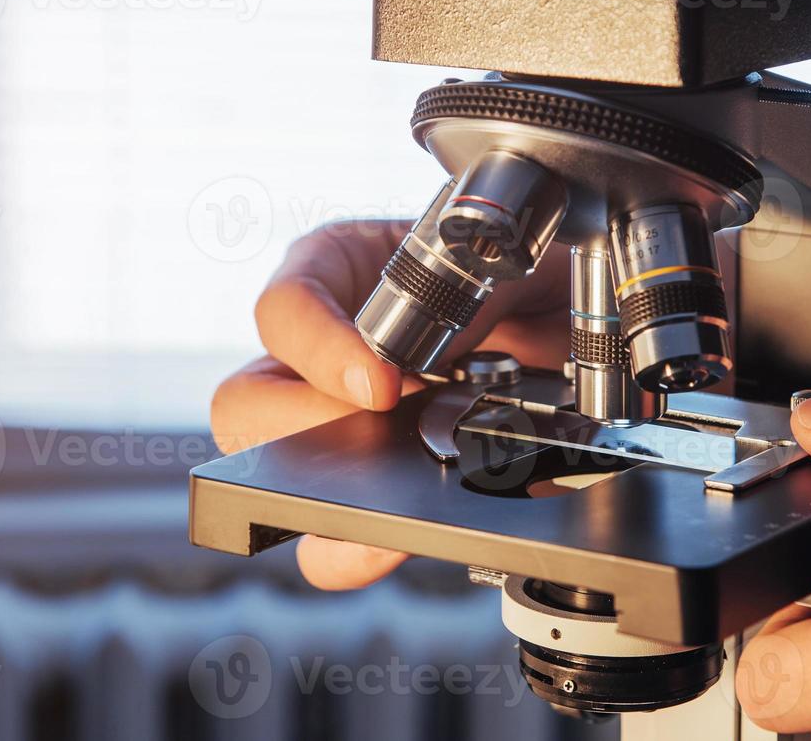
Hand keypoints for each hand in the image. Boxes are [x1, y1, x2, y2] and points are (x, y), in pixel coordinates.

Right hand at [209, 218, 569, 589]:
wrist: (563, 318)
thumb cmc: (519, 274)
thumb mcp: (505, 260)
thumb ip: (475, 286)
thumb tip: (450, 344)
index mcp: (336, 271)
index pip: (284, 310)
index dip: (320, 351)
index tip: (380, 386)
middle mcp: (315, 350)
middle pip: (246, 404)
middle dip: (307, 431)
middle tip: (382, 439)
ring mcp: (329, 422)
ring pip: (267, 477)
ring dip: (328, 499)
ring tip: (396, 507)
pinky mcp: (363, 484)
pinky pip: (329, 533)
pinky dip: (357, 548)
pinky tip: (404, 539)